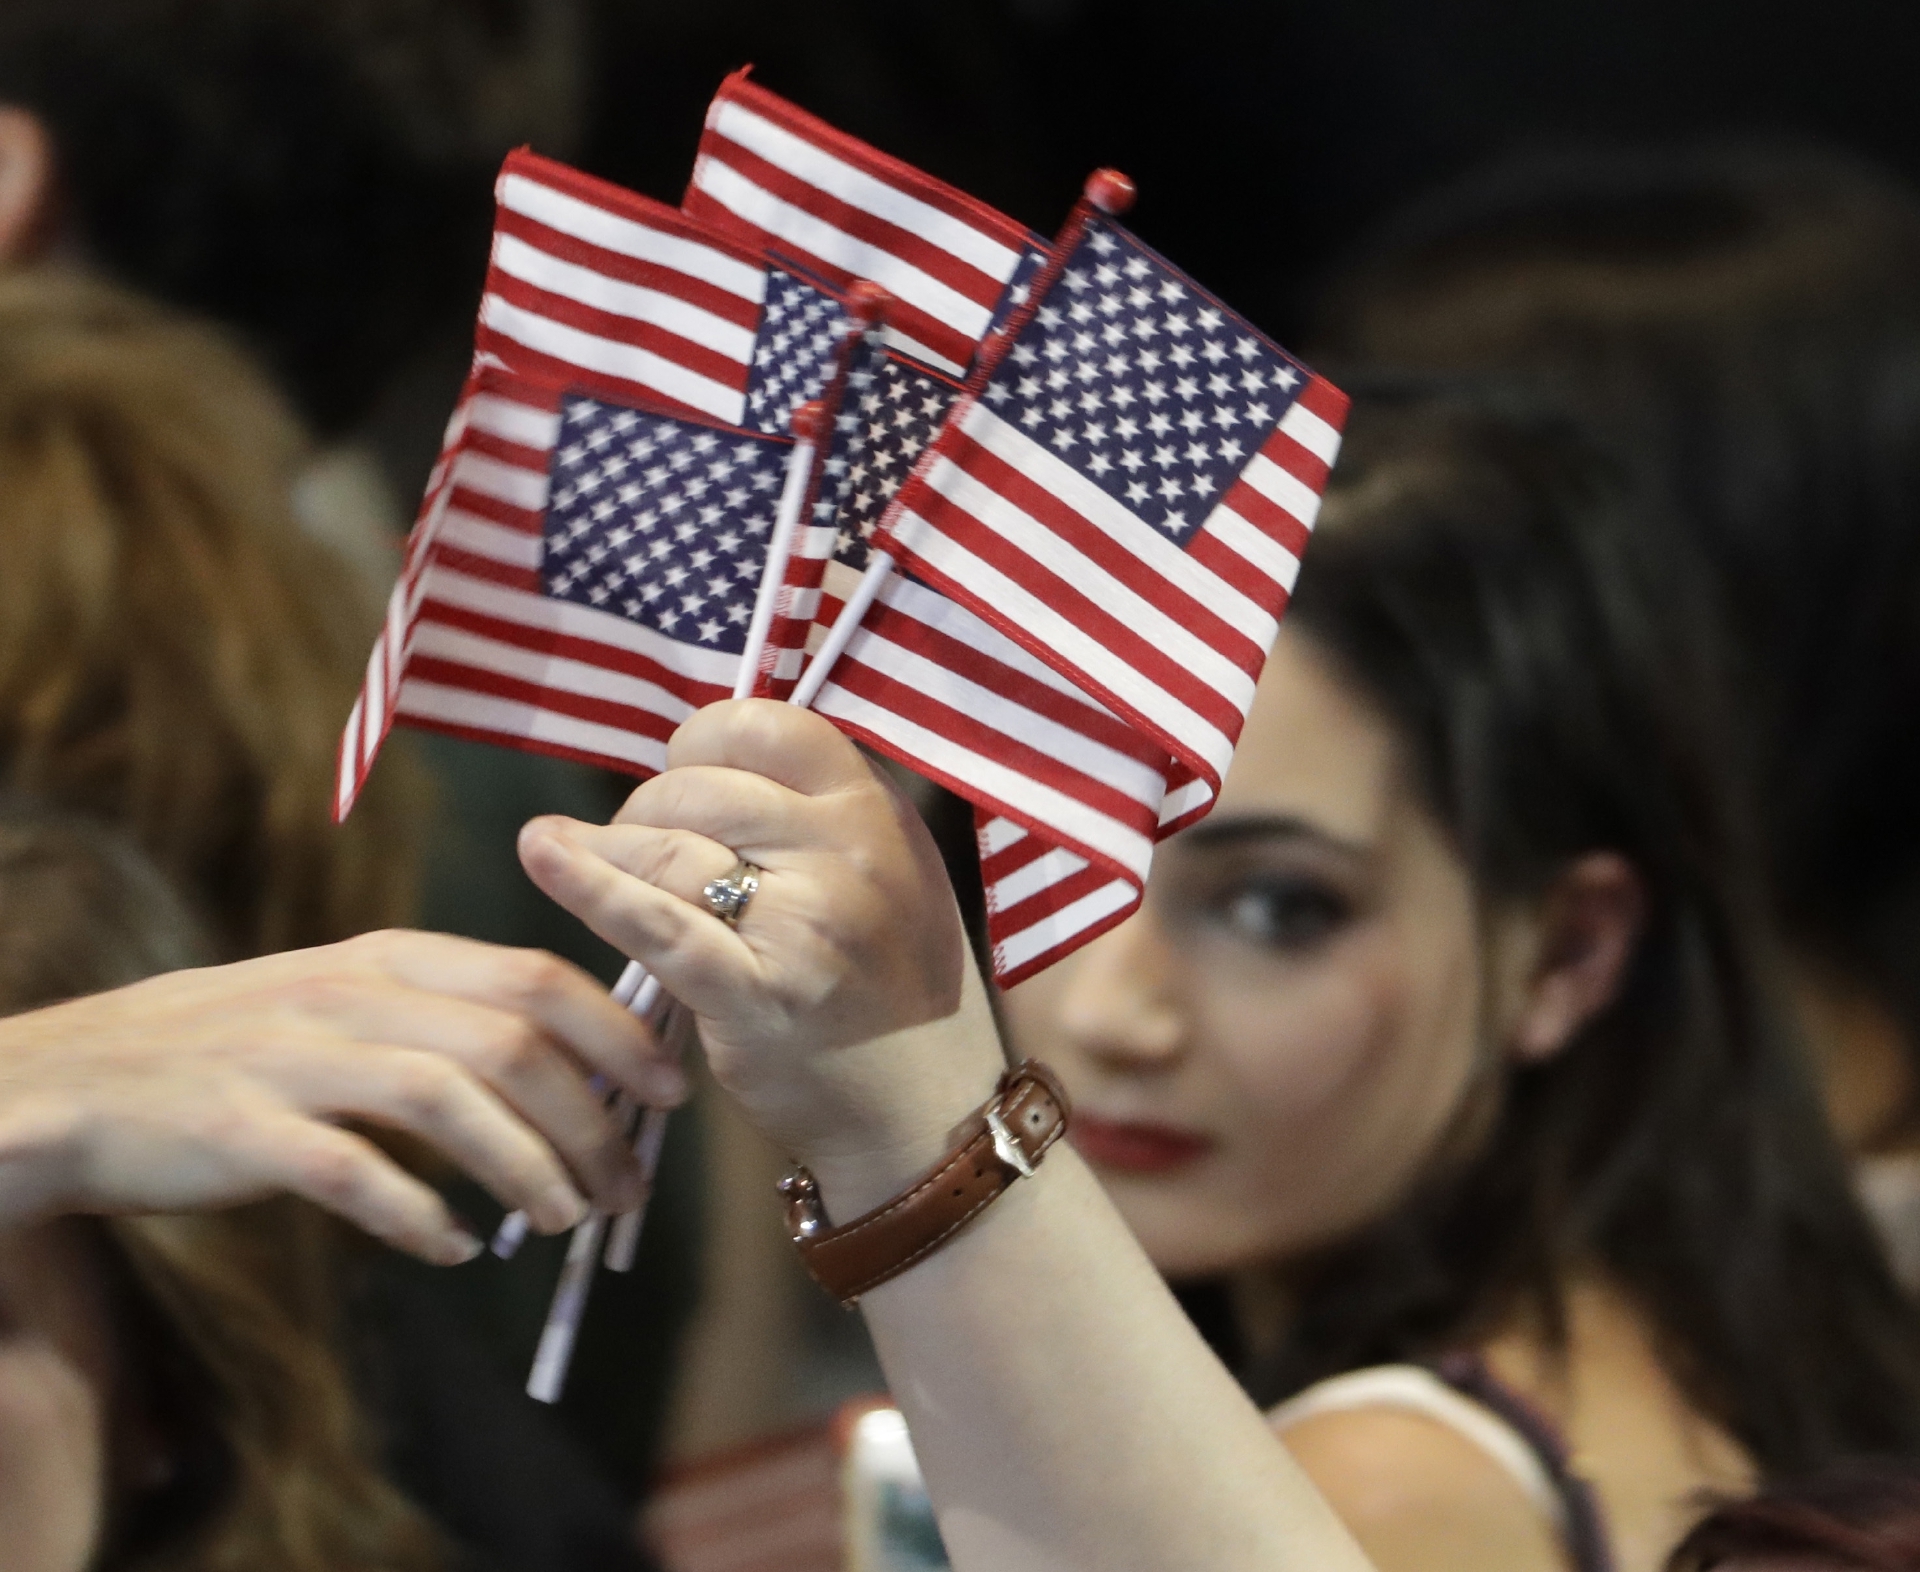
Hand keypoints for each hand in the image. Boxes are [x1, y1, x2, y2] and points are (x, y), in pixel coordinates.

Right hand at [0, 930, 684, 1262]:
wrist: (76, 1081)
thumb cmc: (238, 1049)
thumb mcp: (345, 1002)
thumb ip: (445, 1020)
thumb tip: (568, 1074)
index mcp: (388, 957)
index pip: (535, 977)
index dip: (616, 1035)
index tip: (669, 1091)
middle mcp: (351, 993)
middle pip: (512, 1043)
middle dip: (591, 1119)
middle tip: (627, 1186)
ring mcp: (294, 1057)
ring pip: (448, 1101)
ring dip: (527, 1167)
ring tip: (565, 1220)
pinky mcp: (241, 1128)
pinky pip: (351, 1173)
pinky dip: (417, 1214)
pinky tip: (455, 1247)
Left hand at [518, 701, 1005, 1209]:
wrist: (924, 1111)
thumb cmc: (888, 989)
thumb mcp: (890, 873)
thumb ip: (818, 814)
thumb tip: (706, 761)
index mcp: (879, 813)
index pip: (767, 727)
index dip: (705, 746)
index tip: (687, 782)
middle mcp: (851, 856)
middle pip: (701, 787)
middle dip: (648, 808)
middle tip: (639, 847)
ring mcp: (807, 924)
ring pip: (667, 847)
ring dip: (611, 851)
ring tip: (581, 861)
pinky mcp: (756, 993)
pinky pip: (654, 921)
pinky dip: (588, 884)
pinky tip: (543, 854)